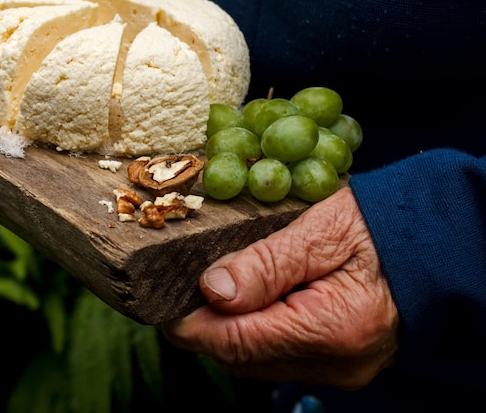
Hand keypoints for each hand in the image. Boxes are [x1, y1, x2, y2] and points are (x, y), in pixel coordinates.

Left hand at [160, 187, 398, 389]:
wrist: (433, 238)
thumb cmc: (380, 224)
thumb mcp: (322, 229)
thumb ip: (267, 262)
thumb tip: (213, 289)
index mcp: (332, 328)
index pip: (237, 341)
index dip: (191, 324)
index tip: (160, 300)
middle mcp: (336, 364)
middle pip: (243, 358)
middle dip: (202, 329)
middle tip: (175, 290)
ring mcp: (340, 369)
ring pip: (257, 362)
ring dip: (224, 332)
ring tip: (202, 293)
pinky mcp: (340, 361)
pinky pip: (279, 356)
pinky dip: (252, 333)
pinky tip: (241, 304)